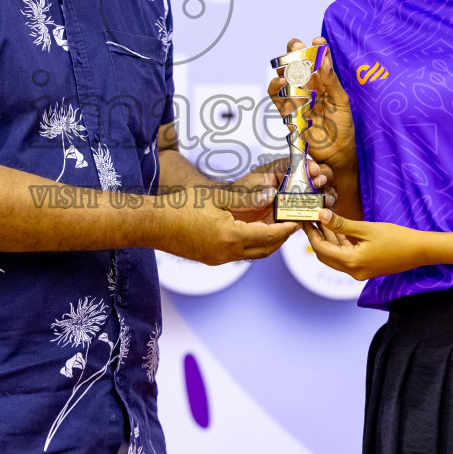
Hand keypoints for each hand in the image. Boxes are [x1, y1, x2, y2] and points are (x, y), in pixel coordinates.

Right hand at [162, 202, 300, 265]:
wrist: (153, 223)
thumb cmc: (181, 206)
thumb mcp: (216, 196)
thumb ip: (246, 197)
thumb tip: (271, 194)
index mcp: (231, 237)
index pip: (269, 236)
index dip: (286, 228)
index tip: (299, 220)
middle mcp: (227, 253)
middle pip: (265, 249)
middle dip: (281, 237)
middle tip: (291, 222)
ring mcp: (218, 259)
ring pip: (252, 253)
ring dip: (266, 241)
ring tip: (274, 224)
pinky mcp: (211, 258)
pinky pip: (239, 253)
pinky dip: (250, 242)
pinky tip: (250, 228)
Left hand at [217, 157, 330, 223]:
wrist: (235, 215)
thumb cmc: (239, 196)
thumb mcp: (245, 190)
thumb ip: (257, 192)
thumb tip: (271, 194)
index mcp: (280, 170)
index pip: (298, 162)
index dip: (309, 165)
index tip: (314, 171)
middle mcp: (291, 182)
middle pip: (315, 175)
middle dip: (323, 178)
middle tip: (320, 183)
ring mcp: (296, 198)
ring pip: (319, 193)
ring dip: (326, 195)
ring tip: (326, 200)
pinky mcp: (297, 214)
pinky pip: (314, 212)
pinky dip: (322, 212)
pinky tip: (325, 214)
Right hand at [268, 36, 356, 172]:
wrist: (336, 151)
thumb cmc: (342, 125)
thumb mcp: (341, 100)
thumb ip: (331, 80)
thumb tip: (324, 60)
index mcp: (321, 80)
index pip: (316, 59)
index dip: (315, 47)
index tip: (317, 40)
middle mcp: (307, 86)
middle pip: (295, 63)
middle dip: (294, 52)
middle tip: (297, 46)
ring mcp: (296, 97)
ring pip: (284, 76)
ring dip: (284, 67)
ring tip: (289, 64)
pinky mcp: (287, 111)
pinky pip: (277, 96)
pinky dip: (275, 87)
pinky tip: (281, 81)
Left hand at [305, 208, 432, 280]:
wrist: (420, 251)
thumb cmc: (397, 238)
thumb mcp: (366, 228)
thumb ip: (342, 224)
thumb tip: (322, 215)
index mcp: (351, 262)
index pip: (321, 249)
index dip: (311, 234)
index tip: (305, 219)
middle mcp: (353, 271)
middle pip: (325, 255)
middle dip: (317, 238)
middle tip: (310, 220)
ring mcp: (359, 272)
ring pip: (336, 256)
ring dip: (329, 241)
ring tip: (322, 221)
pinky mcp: (366, 268)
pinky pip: (346, 257)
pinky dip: (340, 245)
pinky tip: (338, 230)